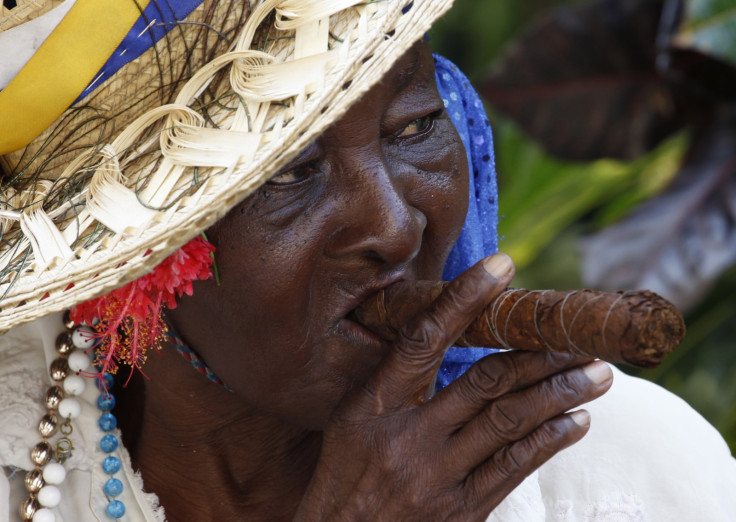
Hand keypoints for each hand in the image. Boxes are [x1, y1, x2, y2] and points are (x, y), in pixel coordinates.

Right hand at [294, 254, 612, 521]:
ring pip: (510, 422)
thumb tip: (438, 334)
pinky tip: (576, 421)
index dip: (464, 299)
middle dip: (541, 355)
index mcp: (375, 405)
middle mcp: (409, 437)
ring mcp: (439, 476)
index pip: (424, 339)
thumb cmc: (345, 475)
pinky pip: (515, 467)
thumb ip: (393, 381)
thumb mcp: (352, 420)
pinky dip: (550, 440)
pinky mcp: (463, 511)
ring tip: (598, 374)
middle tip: (581, 335)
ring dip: (560, 394)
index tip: (502, 267)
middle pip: (487, 382)